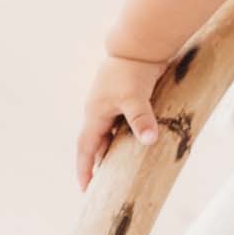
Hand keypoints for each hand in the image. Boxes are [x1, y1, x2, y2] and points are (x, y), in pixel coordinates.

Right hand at [76, 52, 166, 189]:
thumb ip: (141, 119)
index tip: (85, 189)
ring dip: (111, 149)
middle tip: (102, 184)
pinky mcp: (125, 96)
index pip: (86, 148)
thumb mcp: (136, 97)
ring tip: (119, 168)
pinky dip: (124, 134)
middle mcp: (99, 110)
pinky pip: (121, 122)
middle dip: (96, 163)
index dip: (84, 169)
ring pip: (108, 132)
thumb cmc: (133, 70)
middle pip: (95, 143)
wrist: (140, 45)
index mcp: (95, 114)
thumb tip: (149, 140)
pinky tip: (135, 141)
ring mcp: (111, 102)